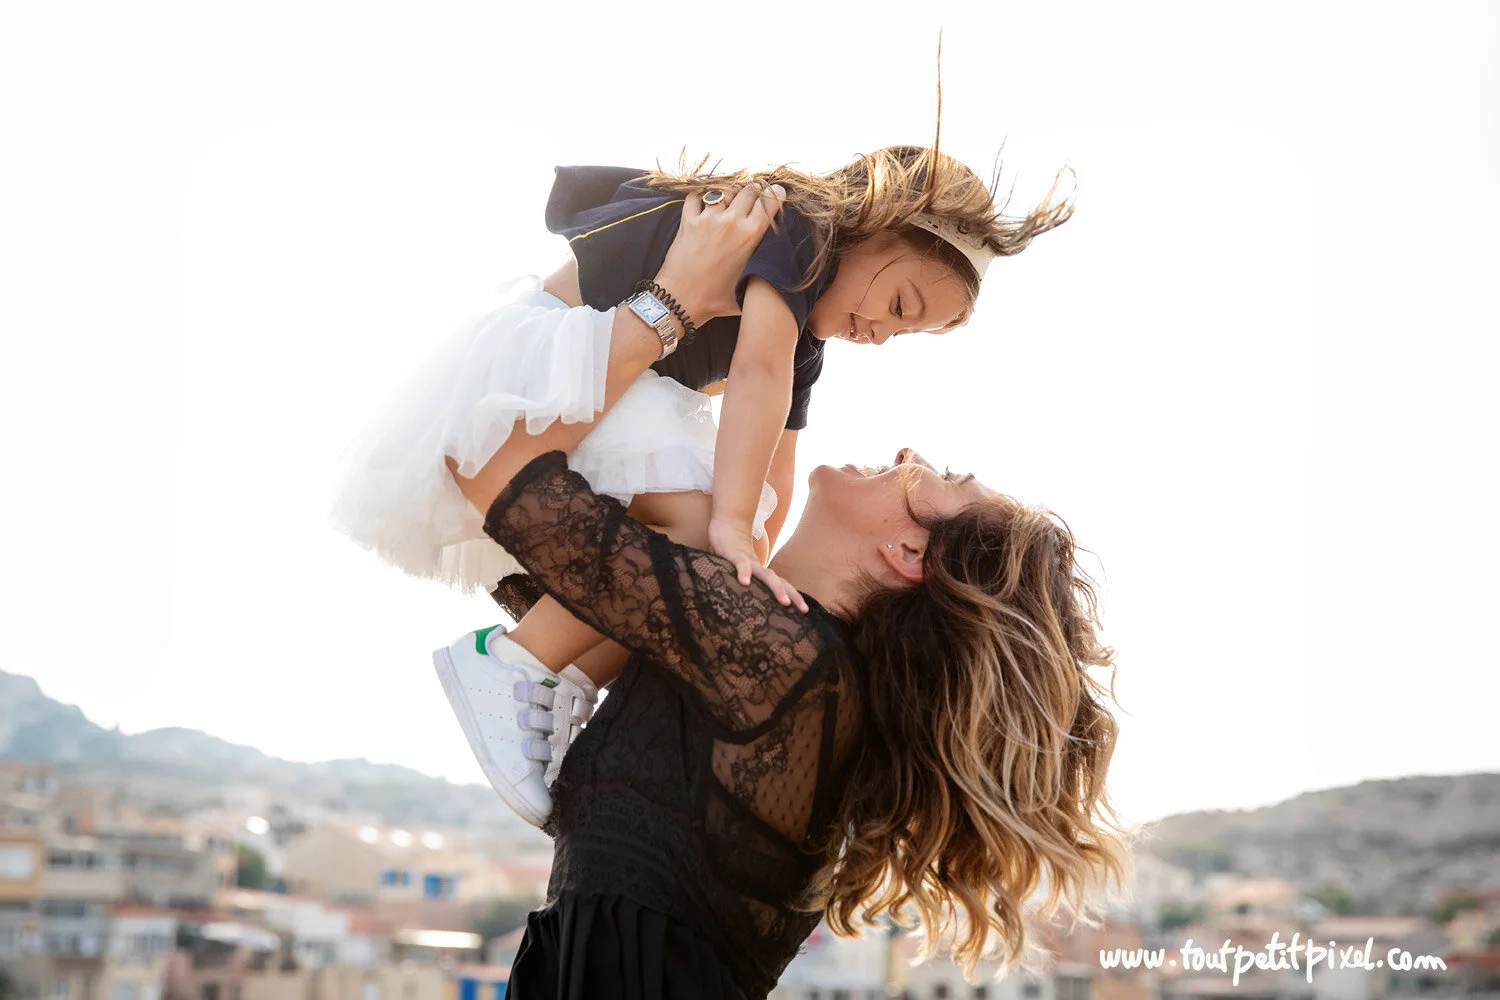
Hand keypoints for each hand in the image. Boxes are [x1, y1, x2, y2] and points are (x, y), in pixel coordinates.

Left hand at [656, 183, 786, 325]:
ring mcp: (708, 219)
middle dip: (755, 189)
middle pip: (749, 190)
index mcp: (751, 236)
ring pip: (725, 190)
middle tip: (754, 193)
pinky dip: (701, 195)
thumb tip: (777, 269)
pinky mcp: (688, 221)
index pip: (769, 202)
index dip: (775, 193)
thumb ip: (764, 270)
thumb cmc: (716, 300)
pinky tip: (705, 200)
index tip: (776, 192)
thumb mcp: (749, 283)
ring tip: (731, 198)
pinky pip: (696, 196)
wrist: (681, 301)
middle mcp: (731, 222)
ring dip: (730, 192)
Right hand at [708, 518, 808, 612]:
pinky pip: (740, 563)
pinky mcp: (734, 554)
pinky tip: (745, 582)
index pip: (782, 586)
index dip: (794, 597)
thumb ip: (750, 585)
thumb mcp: (744, 572)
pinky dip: (744, 571)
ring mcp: (748, 561)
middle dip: (793, 595)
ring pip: (765, 574)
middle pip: (780, 582)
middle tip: (803, 610)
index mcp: (761, 573)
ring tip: (785, 602)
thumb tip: (754, 606)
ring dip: (776, 588)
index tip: (805, 612)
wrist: (727, 525)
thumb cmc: (734, 554)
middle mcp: (759, 568)